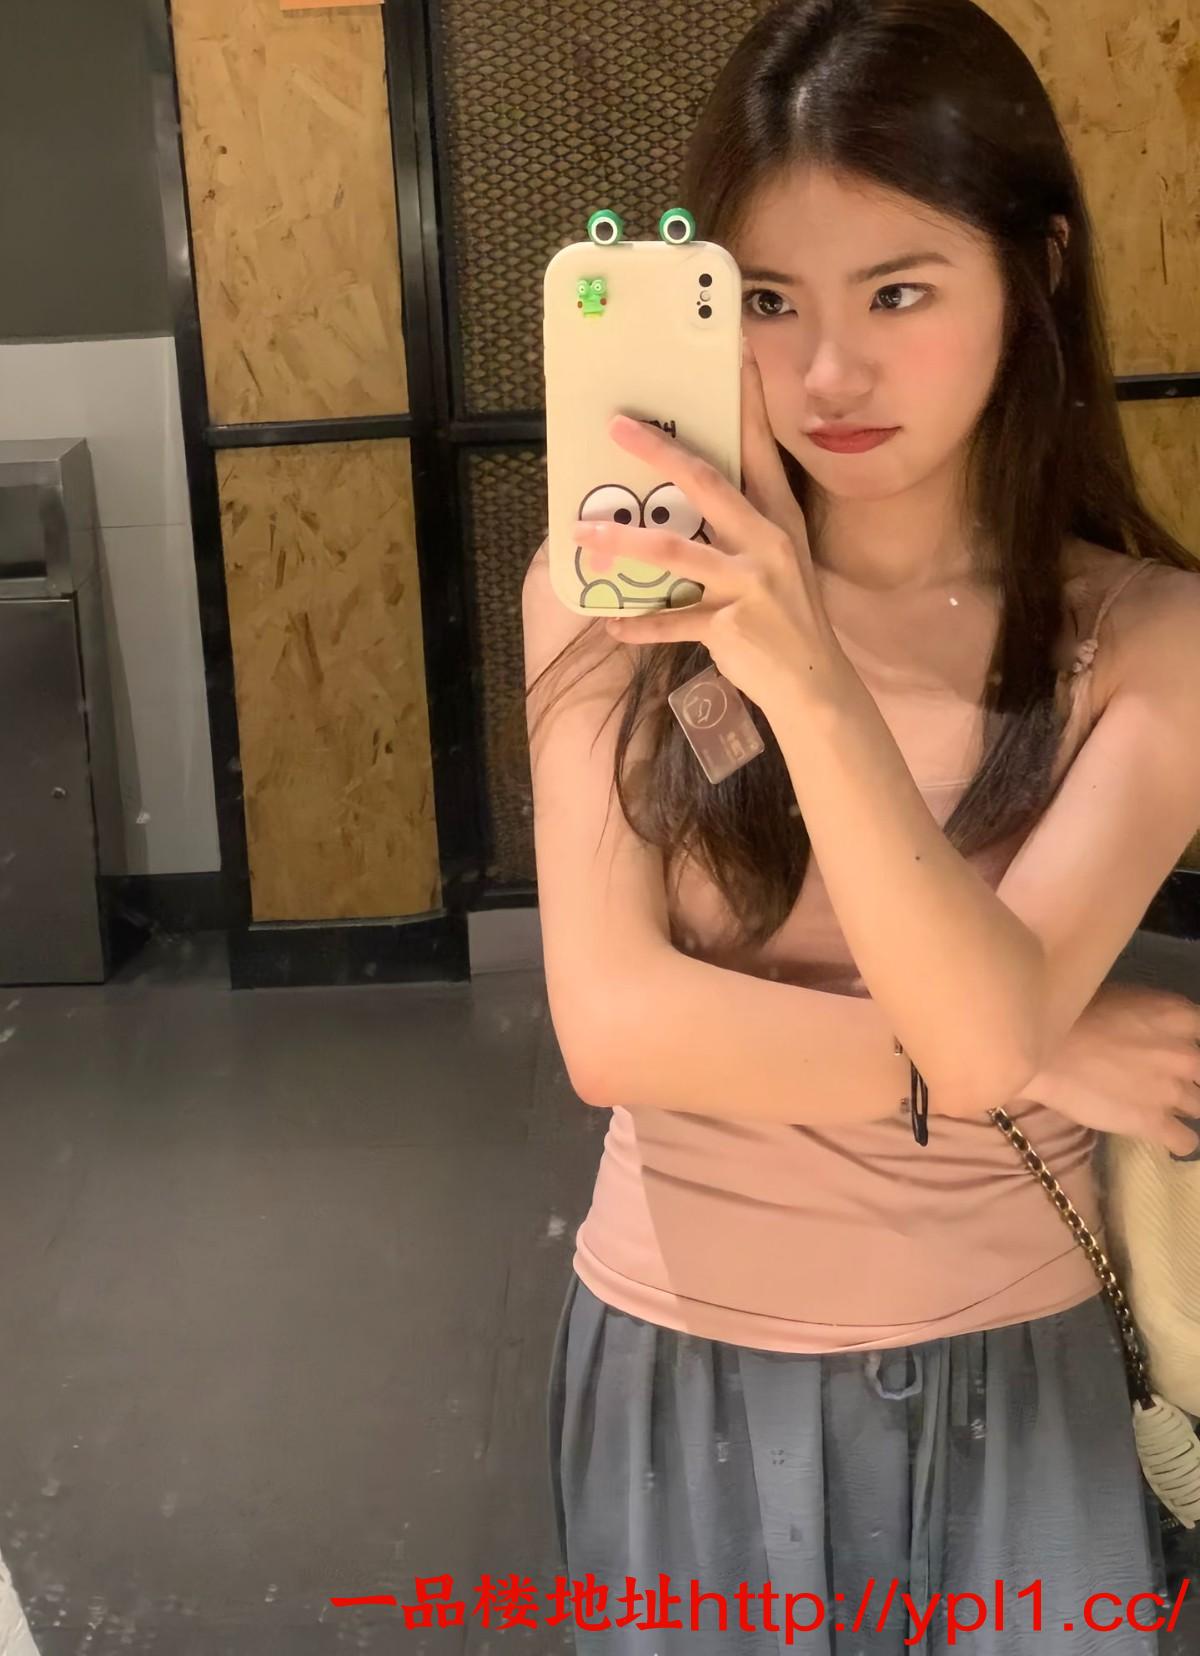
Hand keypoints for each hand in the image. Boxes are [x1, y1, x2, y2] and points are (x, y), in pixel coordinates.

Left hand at [571, 338, 847, 713]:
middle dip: (658, 452)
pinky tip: (610, 626)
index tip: (734, 345)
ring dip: (625, 541)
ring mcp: (750, 583)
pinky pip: (672, 621)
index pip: (758, 445)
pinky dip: (638, 626)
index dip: (746, 395)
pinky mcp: (731, 626)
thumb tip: (683, 493)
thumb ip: (738, 523)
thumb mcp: (774, 559)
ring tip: (583, 534)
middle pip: (707, 483)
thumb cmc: (784, 614)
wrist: (814, 682)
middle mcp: (767, 540)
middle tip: (617, 427)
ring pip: (677, 552)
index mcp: (779, 515)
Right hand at [1013, 982, 1199, 1156]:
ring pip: (1198, 1106)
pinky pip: (1186, 1141)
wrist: (1041, 1050)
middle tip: (1155, 1076)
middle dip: (1185, 1075)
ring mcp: (1172, 1091)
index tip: (1171, 1047)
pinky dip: (1178, 1139)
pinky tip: (1161, 1132)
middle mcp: (1185, 1053)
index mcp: (1176, 1015)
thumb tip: (1153, 1029)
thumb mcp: (1120, 997)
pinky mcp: (1154, 1124)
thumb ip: (1150, 1016)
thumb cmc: (1070, 1015)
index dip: (1189, 1042)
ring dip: (1180, 1105)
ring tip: (1153, 1103)